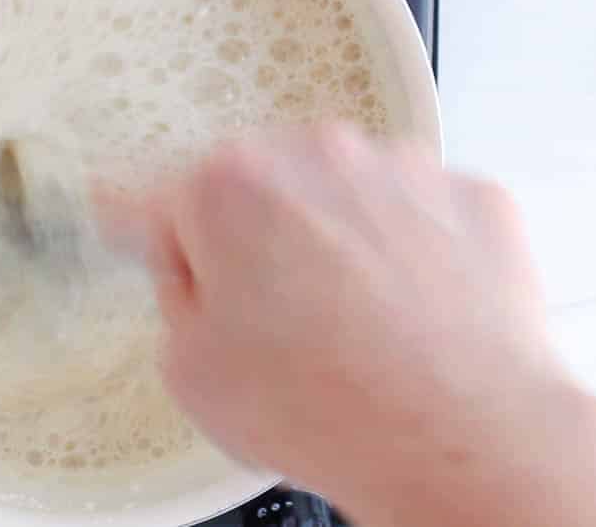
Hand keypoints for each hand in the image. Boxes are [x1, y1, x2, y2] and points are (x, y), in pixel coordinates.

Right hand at [136, 124, 595, 526]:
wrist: (462, 440)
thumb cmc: (330, 409)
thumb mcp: (190, 371)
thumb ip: (179, 296)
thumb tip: (198, 275)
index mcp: (227, 187)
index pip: (159, 199)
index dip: (143, 224)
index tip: (125, 215)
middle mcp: (314, 154)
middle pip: (259, 191)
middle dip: (256, 241)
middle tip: (273, 320)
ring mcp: (401, 170)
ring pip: (343, 196)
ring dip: (336, 242)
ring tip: (353, 327)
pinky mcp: (469, 196)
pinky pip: (418, 214)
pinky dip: (410, 252)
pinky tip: (408, 314)